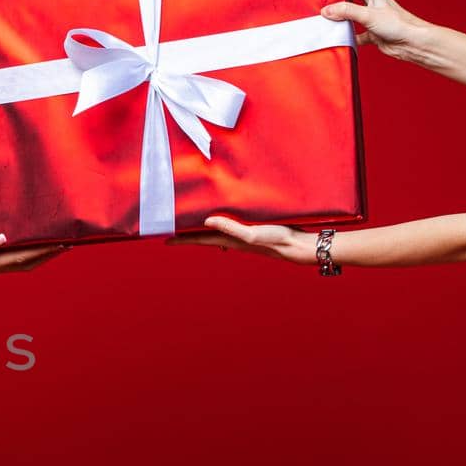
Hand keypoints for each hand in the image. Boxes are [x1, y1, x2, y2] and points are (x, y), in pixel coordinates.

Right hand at [0, 232, 69, 273]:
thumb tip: (2, 239)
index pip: (24, 258)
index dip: (45, 252)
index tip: (63, 243)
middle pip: (28, 262)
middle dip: (48, 254)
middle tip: (68, 243)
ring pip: (22, 260)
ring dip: (39, 254)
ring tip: (54, 243)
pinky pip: (12, 255)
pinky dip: (25, 250)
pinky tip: (27, 240)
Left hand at [167, 216, 317, 263]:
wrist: (300, 246)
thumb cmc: (277, 240)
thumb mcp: (252, 234)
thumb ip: (231, 228)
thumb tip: (207, 220)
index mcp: (230, 240)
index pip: (200, 239)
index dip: (183, 239)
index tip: (165, 239)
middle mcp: (234, 239)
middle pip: (206, 236)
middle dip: (190, 234)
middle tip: (175, 229)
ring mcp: (244, 236)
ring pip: (218, 232)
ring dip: (204, 229)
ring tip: (193, 223)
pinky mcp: (255, 230)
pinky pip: (231, 227)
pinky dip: (222, 223)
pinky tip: (224, 220)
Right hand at [320, 0, 431, 61]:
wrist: (412, 42)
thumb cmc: (399, 24)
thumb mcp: (369, 14)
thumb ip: (347, 11)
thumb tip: (327, 9)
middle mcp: (370, 0)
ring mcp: (370, 16)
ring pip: (349, 11)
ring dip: (338, 13)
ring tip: (323, 14)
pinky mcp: (370, 31)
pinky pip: (353, 31)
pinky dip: (345, 35)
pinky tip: (337, 38)